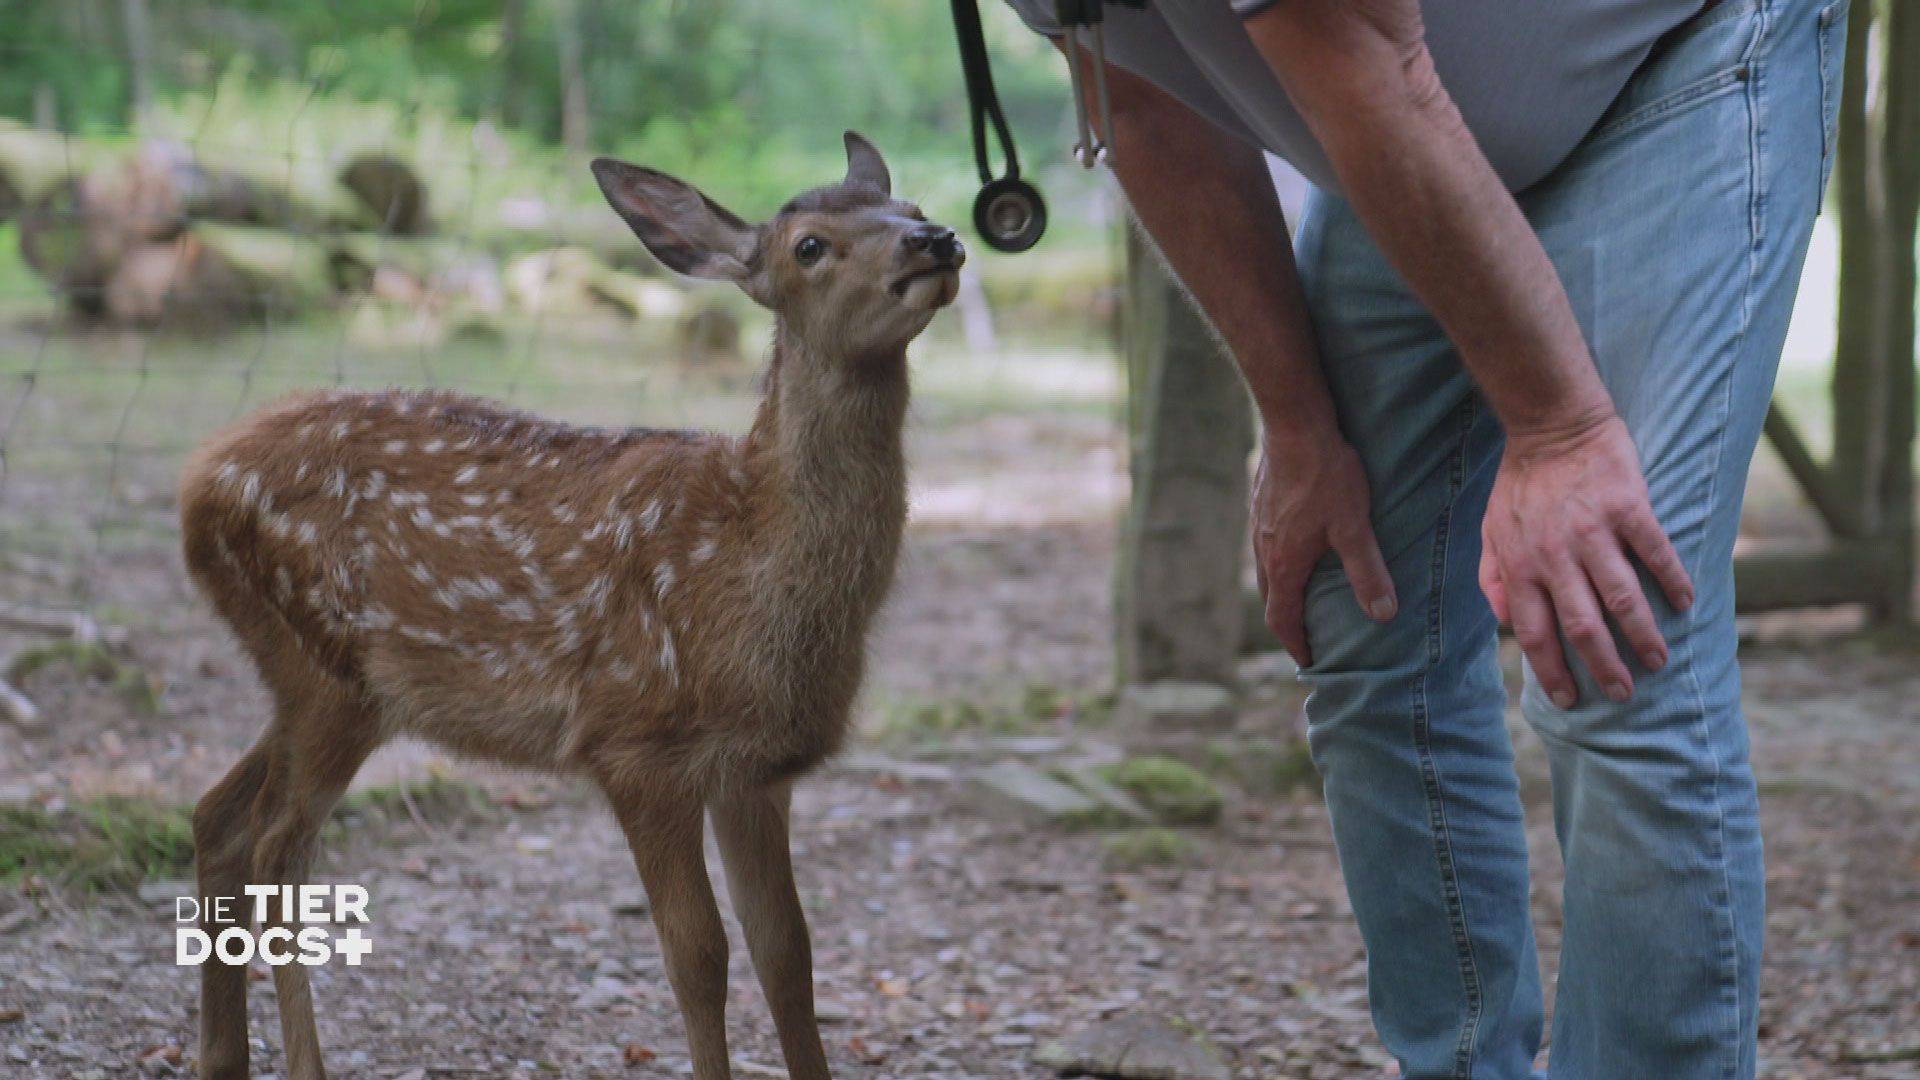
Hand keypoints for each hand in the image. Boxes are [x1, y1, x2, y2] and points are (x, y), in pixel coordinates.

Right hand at [1252, 432, 1397, 665]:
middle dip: (1288, 620)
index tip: (1308, 660)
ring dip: (1284, 590)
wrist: (1294, 425)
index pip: (1282, 618)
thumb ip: (1367, 571)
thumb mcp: (1354, 526)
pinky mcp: (1261, 504)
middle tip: (1308, 634)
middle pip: (1272, 597)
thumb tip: (1383, 615)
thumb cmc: (1325, 475)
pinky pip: (1267, 545)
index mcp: (1284, 563)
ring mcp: (1259, 525)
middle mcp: (1265, 549)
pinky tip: (1299, 548)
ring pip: (1268, 570)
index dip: (1295, 643)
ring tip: (1306, 596)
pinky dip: (1281, 562)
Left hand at [1479, 414, 1693, 706]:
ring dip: (1643, 636)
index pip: (1535, 632)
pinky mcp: (1628, 507)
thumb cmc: (1521, 485)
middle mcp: (1554, 555)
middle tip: (1624, 694)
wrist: (1551, 425)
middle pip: (1582, 626)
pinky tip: (1685, 604)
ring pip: (1621, 598)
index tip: (1571, 700)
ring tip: (1659, 661)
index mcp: (1520, 565)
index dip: (1553, 671)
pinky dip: (1672, 581)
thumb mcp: (1490, 532)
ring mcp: (1592, 531)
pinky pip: (1655, 552)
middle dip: (1603, 667)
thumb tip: (1503, 620)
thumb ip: (1492, 577)